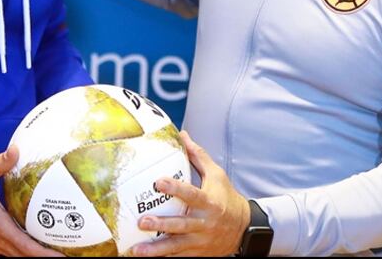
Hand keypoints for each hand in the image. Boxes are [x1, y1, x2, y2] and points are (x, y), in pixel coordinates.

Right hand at [0, 145, 61, 256]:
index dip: (44, 254)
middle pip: (27, 256)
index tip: (62, 256)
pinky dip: (28, 251)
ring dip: (37, 255)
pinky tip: (40, 244)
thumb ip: (0, 162)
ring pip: (20, 255)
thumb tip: (16, 150)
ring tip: (59, 250)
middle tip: (69, 253)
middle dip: (47, 256)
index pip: (25, 247)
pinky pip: (14, 251)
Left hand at [130, 131, 249, 256]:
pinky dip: (163, 258)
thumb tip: (183, 135)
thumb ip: (198, 156)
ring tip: (136, 250)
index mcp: (208, 202)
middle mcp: (204, 223)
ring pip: (176, 246)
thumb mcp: (217, 175)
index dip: (175, 188)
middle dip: (161, 224)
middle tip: (142, 221)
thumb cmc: (227, 198)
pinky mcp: (198, 253)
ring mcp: (200, 241)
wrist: (245, 229)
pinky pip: (178, 257)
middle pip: (181, 225)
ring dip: (156, 249)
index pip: (190, 194)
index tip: (158, 183)